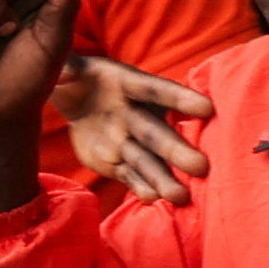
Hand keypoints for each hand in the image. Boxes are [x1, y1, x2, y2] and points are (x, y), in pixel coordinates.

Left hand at [52, 50, 215, 206]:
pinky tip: (153, 199)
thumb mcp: (67, 67)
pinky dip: (140, 188)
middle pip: (155, 133)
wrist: (76, 100)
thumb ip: (65, 69)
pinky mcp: (118, 163)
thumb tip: (62, 71)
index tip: (206, 108)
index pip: (155, 90)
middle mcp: (136, 115)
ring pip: (147, 160)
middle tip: (201, 167)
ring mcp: (129, 141)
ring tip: (180, 196)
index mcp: (129, 86)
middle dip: (176, 150)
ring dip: (163, 178)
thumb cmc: (78, 76)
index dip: (179, 98)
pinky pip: (130, 176)